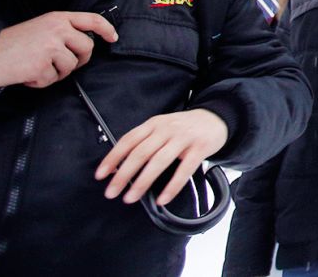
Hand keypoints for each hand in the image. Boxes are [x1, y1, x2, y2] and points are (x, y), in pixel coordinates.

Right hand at [0, 11, 118, 88]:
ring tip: (36, 66)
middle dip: (77, 60)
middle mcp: (57, 29)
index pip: (92, 20)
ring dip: (55, 72)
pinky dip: (40, 82)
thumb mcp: (40, 27)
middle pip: (86, 48)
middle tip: (59, 64)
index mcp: (58, 18)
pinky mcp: (42, 65)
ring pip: (70, 66)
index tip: (112, 38)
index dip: (106, 29)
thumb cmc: (12, 43)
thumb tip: (84, 44)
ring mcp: (51, 47)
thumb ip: (63, 31)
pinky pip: (52, 79)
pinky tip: (27, 74)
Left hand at [95, 108, 228, 205]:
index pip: (128, 140)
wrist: (216, 118)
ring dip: (143, 182)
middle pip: (140, 153)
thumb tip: (119, 167)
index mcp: (154, 124)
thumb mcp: (162, 127)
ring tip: (132, 197)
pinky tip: (163, 198)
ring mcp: (184, 138)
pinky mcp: (199, 148)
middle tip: (112, 192)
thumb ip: (144, 142)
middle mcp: (167, 129)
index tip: (101, 175)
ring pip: (159, 161)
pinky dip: (172, 186)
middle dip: (123, 175)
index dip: (113, 158)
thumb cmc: (184, 128)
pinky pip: (184, 170)